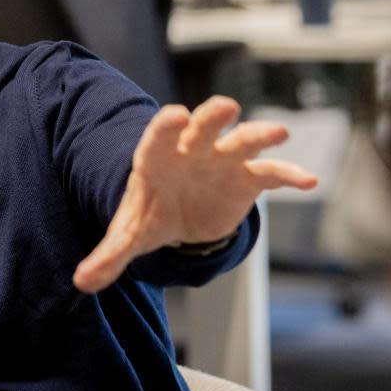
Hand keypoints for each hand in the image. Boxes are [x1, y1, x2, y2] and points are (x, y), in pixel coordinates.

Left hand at [73, 96, 316, 292]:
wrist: (178, 214)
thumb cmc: (150, 214)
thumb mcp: (128, 235)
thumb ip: (108, 256)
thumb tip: (81, 282)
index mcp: (157, 158)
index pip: (158, 138)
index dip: (166, 127)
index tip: (174, 115)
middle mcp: (192, 150)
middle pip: (202, 126)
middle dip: (212, 116)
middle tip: (226, 107)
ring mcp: (222, 160)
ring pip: (242, 140)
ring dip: (259, 135)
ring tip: (279, 133)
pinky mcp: (248, 177)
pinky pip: (270, 172)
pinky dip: (288, 173)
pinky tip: (308, 180)